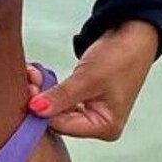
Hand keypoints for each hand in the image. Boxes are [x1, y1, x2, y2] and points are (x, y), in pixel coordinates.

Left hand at [26, 20, 158, 139]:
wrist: (133, 34)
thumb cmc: (120, 57)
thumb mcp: (87, 79)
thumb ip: (61, 97)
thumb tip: (36, 110)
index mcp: (105, 127)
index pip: (63, 126)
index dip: (43, 111)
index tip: (28, 91)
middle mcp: (98, 124)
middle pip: (58, 119)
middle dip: (41, 99)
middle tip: (29, 79)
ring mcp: (91, 112)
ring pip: (56, 108)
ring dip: (42, 90)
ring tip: (33, 74)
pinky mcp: (84, 99)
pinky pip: (60, 98)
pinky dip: (49, 86)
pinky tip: (39, 75)